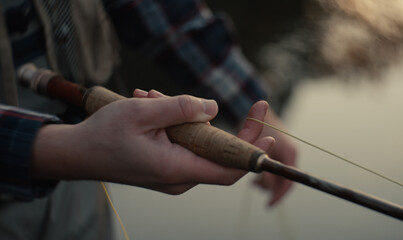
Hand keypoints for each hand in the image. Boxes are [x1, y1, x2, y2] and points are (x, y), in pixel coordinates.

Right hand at [31, 89, 274, 194]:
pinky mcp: (165, 167)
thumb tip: (213, 108)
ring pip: (196, 145)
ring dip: (184, 119)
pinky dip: (175, 126)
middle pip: (216, 154)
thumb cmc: (103, 135)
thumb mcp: (141, 112)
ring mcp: (172, 175)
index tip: (267, 128)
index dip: (252, 151)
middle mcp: (179, 178)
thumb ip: (180, 108)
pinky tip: (151, 108)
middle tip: (198, 99)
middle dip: (214, 123)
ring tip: (150, 99)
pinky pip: (182, 146)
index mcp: (177, 169)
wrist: (76, 155)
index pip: (229, 168)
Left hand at [253, 109, 296, 206]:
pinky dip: (262, 174)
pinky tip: (251, 171)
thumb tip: (258, 182)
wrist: (251, 105)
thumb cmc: (256, 124)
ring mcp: (283, 153)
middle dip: (268, 187)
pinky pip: (271, 169)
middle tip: (254, 185)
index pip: (288, 181)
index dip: (278, 195)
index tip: (268, 205)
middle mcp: (289, 154)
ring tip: (251, 178)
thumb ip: (259, 165)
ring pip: (275, 176)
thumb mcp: (256, 147)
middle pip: (281, 181)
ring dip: (264, 181)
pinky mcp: (276, 151)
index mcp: (290, 153)